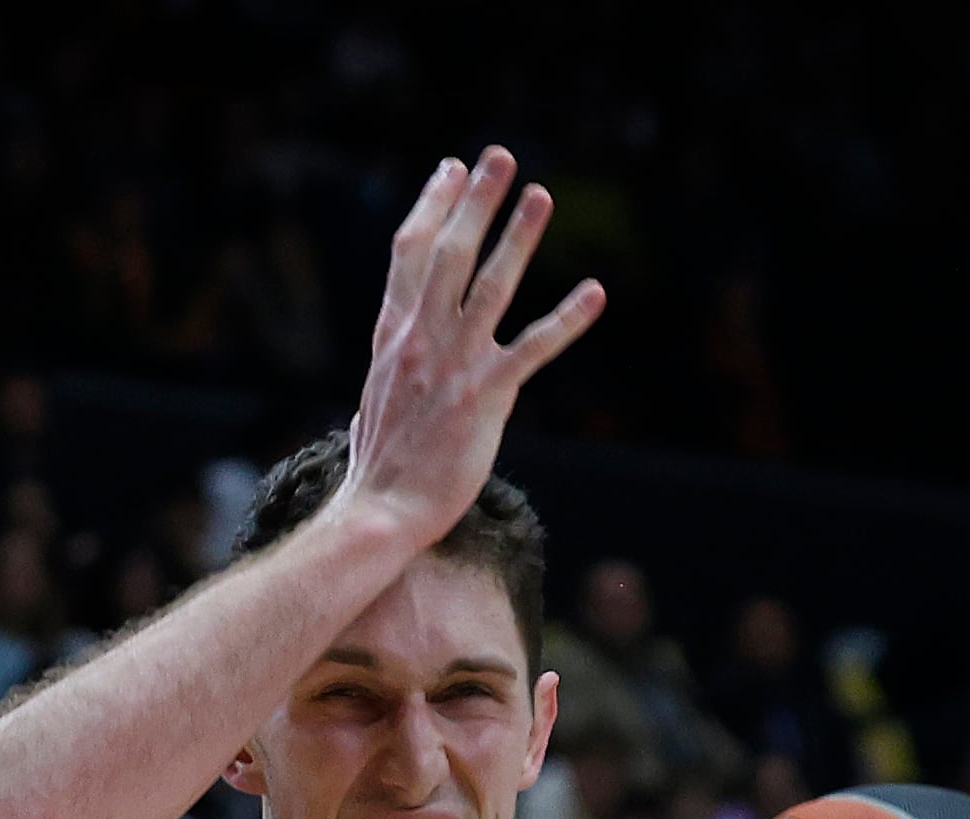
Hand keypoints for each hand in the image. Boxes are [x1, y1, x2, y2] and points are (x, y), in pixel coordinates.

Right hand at [331, 147, 604, 548]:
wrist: (382, 510)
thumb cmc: (379, 470)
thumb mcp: (374, 405)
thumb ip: (390, 377)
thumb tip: (385, 381)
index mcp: (393, 337)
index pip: (409, 255)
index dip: (432, 207)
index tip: (450, 170)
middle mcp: (421, 340)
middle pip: (449, 253)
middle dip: (475, 201)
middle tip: (499, 156)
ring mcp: (453, 364)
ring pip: (490, 285)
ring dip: (518, 236)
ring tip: (541, 195)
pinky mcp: (486, 395)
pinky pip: (533, 347)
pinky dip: (567, 319)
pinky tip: (594, 293)